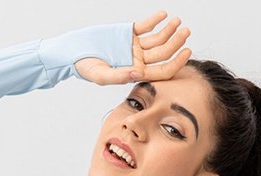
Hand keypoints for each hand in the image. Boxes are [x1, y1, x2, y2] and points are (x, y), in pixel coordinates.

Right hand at [74, 10, 191, 85]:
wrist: (74, 51)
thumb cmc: (86, 67)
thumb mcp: (101, 75)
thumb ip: (120, 76)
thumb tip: (138, 74)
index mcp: (136, 73)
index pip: (162, 71)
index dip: (176, 63)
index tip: (187, 52)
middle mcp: (138, 60)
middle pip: (163, 53)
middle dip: (176, 42)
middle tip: (186, 32)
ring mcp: (134, 46)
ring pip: (157, 38)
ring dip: (169, 30)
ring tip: (178, 21)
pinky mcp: (128, 33)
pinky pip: (145, 26)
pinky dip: (154, 20)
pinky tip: (163, 15)